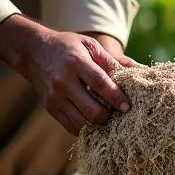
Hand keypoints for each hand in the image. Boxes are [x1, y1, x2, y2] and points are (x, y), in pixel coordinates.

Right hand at [0, 15, 130, 134]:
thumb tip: (140, 70)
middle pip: (92, 110)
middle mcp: (63, 81)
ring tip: (108, 118)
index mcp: (75, 62)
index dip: (117, 97)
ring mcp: (55, 97)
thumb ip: (113, 60)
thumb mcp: (90, 46)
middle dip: (110, 116)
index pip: (101, 84)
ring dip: (98, 124)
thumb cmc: (67, 46)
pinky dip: (86, 128)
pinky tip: (95, 121)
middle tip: (119, 114)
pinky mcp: (50, 108)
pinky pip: (71, 126)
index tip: (128, 106)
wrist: (34, 51)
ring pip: (82, 123)